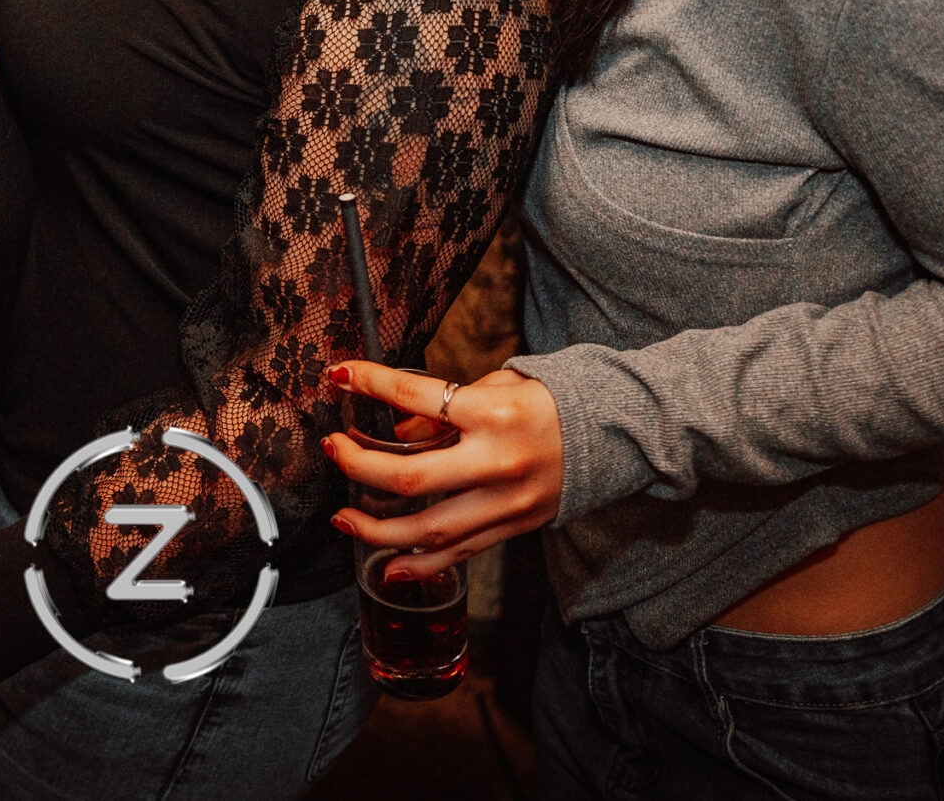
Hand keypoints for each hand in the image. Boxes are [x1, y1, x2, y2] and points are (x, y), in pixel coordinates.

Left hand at [323, 361, 564, 584]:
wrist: (612, 435)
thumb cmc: (547, 402)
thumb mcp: (497, 385)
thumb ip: (444, 410)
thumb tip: (396, 433)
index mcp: (492, 413)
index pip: (414, 396)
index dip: (369, 382)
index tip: (338, 375)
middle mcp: (496, 461)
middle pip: (410, 478)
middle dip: (359, 466)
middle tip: (332, 450)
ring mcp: (505, 502)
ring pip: (428, 529)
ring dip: (376, 530)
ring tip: (342, 518)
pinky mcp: (513, 528)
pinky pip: (458, 553)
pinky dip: (419, 565)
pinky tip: (386, 568)